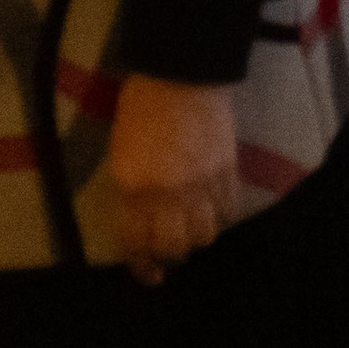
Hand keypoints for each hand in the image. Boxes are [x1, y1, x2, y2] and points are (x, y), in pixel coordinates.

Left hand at [106, 75, 237, 281]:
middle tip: (171, 251)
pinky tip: (215, 208)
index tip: (149, 274)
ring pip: (204, 235)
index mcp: (132, 189)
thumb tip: (139, 220)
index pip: (136, 244)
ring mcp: (200, 184)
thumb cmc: (141, 107)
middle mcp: (166, 194)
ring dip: (197, 238)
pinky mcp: (227, 171)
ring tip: (195, 229)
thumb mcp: (120, 153)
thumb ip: (129, 191)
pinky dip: (221, 215)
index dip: (142, 266)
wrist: (182, 73)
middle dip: (170, 255)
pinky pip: (228, 210)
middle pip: (173, 247)